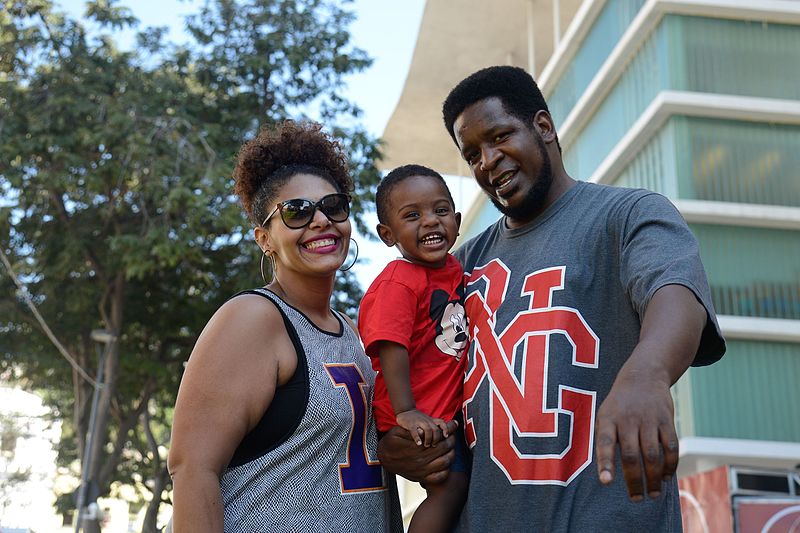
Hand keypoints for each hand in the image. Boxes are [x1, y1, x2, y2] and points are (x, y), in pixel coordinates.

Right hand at [377, 420, 456, 483]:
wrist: (383, 459)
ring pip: (445, 463)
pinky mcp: (421, 478)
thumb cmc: (391, 442)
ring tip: (450, 448)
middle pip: (445, 449)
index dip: (449, 431)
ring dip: (451, 454)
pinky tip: (445, 463)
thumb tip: (424, 431)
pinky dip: (446, 470)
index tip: (452, 426)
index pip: (439, 438)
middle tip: (452, 436)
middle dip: (451, 440)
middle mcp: (421, 460)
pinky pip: (439, 477)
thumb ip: (411, 430)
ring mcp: (422, 470)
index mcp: (416, 447)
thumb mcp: (397, 431)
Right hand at [395, 409, 449, 446]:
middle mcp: (426, 421)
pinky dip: (417, 438)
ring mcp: (419, 421)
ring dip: (428, 439)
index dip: (445, 429)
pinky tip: (418, 443)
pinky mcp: (410, 424)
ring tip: (426, 445)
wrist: (405, 411)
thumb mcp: (428, 421)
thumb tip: (445, 437)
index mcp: (431, 421)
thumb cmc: (418, 419)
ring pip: (428, 429)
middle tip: (433, 445)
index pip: (442, 422)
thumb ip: (434, 427)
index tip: (446, 436)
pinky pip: (415, 431)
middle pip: (436, 429)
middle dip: (436, 439)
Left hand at [595, 370, 677, 501]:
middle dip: (635, 481)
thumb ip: (607, 441)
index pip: (606, 443)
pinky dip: (670, 465)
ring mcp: (649, 419)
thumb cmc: (619, 405)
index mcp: (608, 419)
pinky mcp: (667, 419)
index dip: (606, 463)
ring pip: (653, 455)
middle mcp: (628, 419)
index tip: (606, 482)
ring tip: (652, 493)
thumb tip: (608, 476)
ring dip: (654, 478)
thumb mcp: (605, 415)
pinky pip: (671, 447)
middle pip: (632, 455)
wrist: (643, 376)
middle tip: (636, 499)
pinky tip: (666, 477)